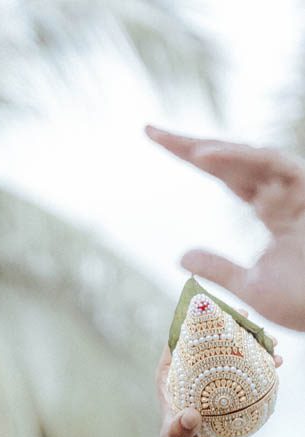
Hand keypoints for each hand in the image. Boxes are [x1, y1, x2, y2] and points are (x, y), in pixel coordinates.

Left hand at [146, 126, 304, 331]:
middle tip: (149, 130)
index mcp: (273, 209)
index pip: (225, 174)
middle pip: (231, 158)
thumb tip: (181, 257)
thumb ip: (217, 268)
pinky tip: (202, 156)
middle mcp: (283, 193)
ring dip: (209, 147)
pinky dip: (236, 157)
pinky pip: (270, 162)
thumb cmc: (299, 303)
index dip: (193, 157)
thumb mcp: (248, 285)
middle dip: (190, 144)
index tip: (157, 142)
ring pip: (248, 154)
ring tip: (171, 144)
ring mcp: (296, 190)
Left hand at [153, 326, 282, 436]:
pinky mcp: (230, 396)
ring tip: (272, 344)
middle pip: (211, 342)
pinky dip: (261, 367)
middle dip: (231, 328)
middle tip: (251, 321)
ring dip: (251, 346)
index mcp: (171, 376)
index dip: (196, 321)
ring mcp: (212, 384)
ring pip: (232, 355)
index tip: (216, 309)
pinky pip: (246, 374)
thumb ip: (180, 429)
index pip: (180, 340)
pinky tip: (276, 363)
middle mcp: (191, 375)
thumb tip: (190, 416)